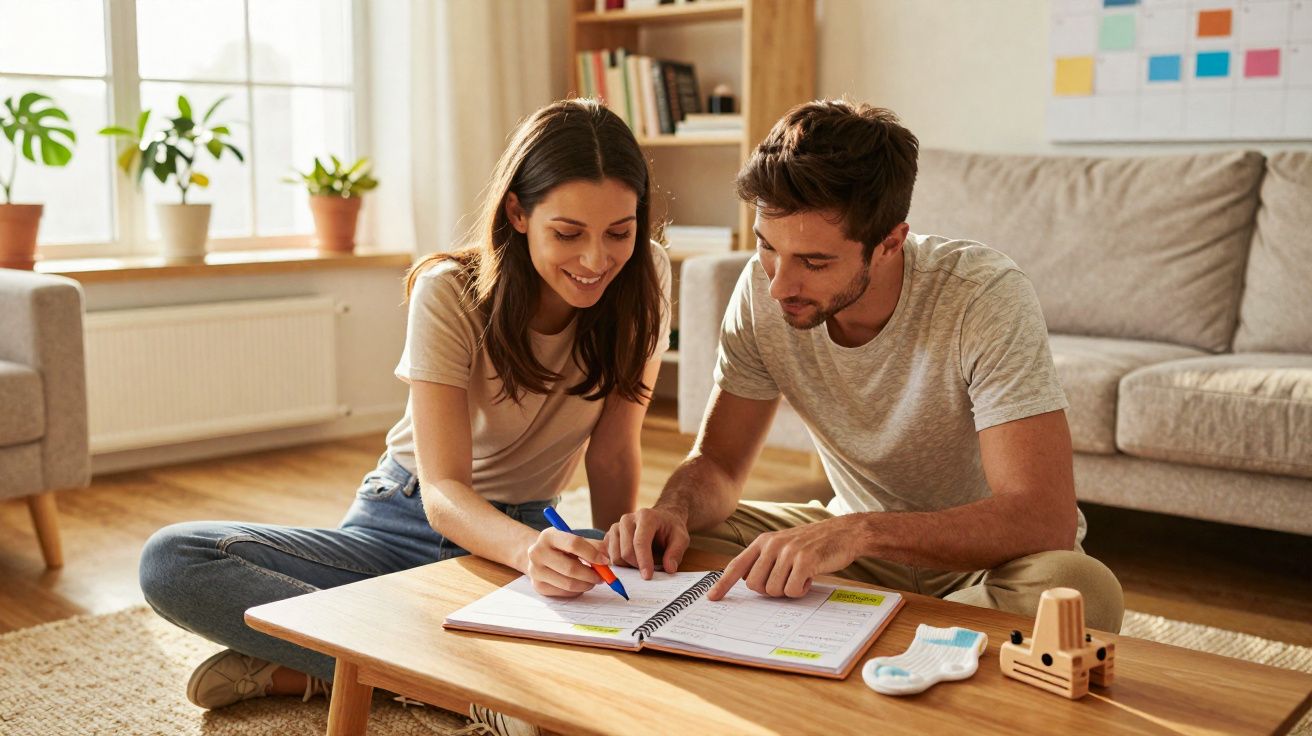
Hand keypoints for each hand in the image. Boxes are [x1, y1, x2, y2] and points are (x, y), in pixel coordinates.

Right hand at [525, 528, 606, 597]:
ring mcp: (535, 571)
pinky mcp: (538, 586)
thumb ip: (592, 545)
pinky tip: (580, 584)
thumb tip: (606, 558)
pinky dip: (577, 590)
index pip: (574, 544)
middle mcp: (537, 553)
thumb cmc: (561, 546)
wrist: (539, 555)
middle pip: (571, 568)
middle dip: (592, 575)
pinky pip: (564, 593)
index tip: (605, 561)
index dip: (592, 554)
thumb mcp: (574, 538)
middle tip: (603, 576)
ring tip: (593, 580)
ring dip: (586, 584)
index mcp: (548, 536)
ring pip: (569, 584)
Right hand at [603, 505, 690, 579]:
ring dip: (628, 566)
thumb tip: (669, 568)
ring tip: (641, 563)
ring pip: (615, 556)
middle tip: (649, 570)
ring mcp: (616, 527)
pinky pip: (609, 556)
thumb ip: (676, 552)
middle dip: (637, 566)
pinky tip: (630, 563)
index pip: (640, 542)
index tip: (647, 576)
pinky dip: (619, 564)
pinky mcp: (609, 536)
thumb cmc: (670, 529)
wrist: (661, 520)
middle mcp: (627, 520)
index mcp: (645, 517)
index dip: (643, 561)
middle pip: (625, 551)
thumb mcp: (681, 538)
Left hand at [706, 516, 865, 600]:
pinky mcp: (804, 561)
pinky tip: (810, 577)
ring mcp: (787, 552)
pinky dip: (801, 590)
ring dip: (788, 590)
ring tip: (801, 575)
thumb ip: (766, 560)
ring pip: (773, 591)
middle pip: (755, 586)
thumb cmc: (814, 544)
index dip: (723, 584)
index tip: (712, 598)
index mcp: (763, 541)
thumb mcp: (784, 545)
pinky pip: (792, 590)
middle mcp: (772, 545)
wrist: (844, 533)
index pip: (737, 565)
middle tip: (787, 580)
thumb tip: (750, 582)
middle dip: (770, 591)